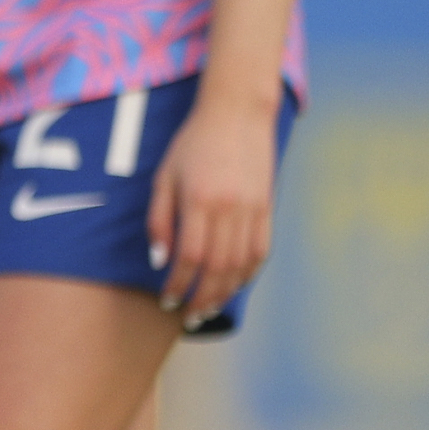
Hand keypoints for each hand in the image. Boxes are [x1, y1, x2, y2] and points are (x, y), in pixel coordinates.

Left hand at [149, 91, 278, 326]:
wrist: (237, 114)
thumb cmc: (191, 145)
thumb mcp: (164, 176)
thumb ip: (160, 218)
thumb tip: (160, 259)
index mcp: (199, 200)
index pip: (189, 256)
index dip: (178, 283)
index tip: (167, 299)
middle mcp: (228, 208)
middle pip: (217, 267)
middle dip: (202, 297)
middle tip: (188, 315)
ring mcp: (252, 208)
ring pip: (241, 263)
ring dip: (225, 292)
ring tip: (209, 308)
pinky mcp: (268, 207)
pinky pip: (261, 249)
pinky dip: (248, 273)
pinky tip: (234, 286)